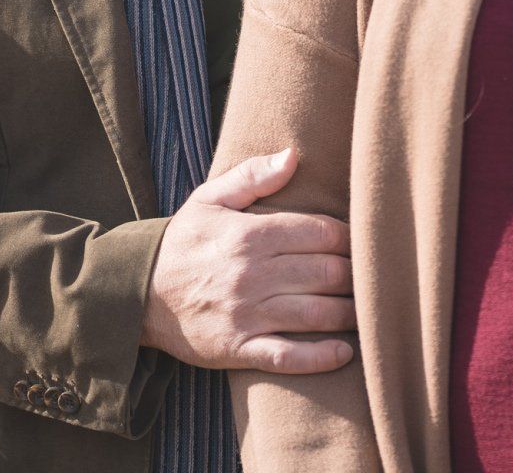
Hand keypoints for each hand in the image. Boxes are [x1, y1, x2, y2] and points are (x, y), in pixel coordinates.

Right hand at [141, 149, 356, 373]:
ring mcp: (247, 314)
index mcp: (250, 234)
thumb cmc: (183, 242)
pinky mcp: (239, 348)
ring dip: (350, 314)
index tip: (362, 241)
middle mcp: (252, 274)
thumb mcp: (210, 199)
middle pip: (327, 273)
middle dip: (357, 275)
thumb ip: (253, 175)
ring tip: (368, 310)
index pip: (320, 232)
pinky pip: (288, 357)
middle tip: (374, 276)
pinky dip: (321, 357)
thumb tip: (294, 155)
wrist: (138, 292)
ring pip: (316, 314)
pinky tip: (344, 351)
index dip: (350, 237)